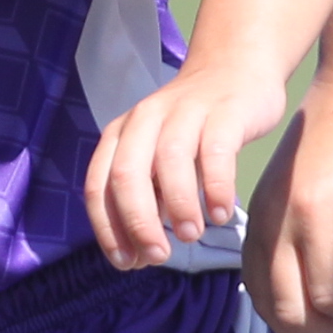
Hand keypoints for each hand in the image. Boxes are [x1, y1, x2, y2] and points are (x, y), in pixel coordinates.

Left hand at [86, 58, 290, 270]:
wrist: (234, 69)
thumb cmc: (192, 128)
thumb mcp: (157, 158)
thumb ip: (147, 199)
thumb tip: (140, 256)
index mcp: (120, 135)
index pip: (98, 186)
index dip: (108, 229)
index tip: (127, 263)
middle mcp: (145, 120)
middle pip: (127, 175)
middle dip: (138, 223)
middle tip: (158, 256)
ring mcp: (184, 112)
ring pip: (169, 161)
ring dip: (178, 205)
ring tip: (191, 235)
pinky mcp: (224, 112)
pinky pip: (216, 150)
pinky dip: (217, 186)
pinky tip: (221, 213)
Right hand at [243, 71, 332, 332]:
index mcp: (319, 213)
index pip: (331, 296)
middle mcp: (278, 220)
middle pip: (289, 311)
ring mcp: (260, 217)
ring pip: (264, 300)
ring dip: (300, 332)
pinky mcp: (257, 214)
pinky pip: (256, 276)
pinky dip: (278, 304)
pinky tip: (310, 309)